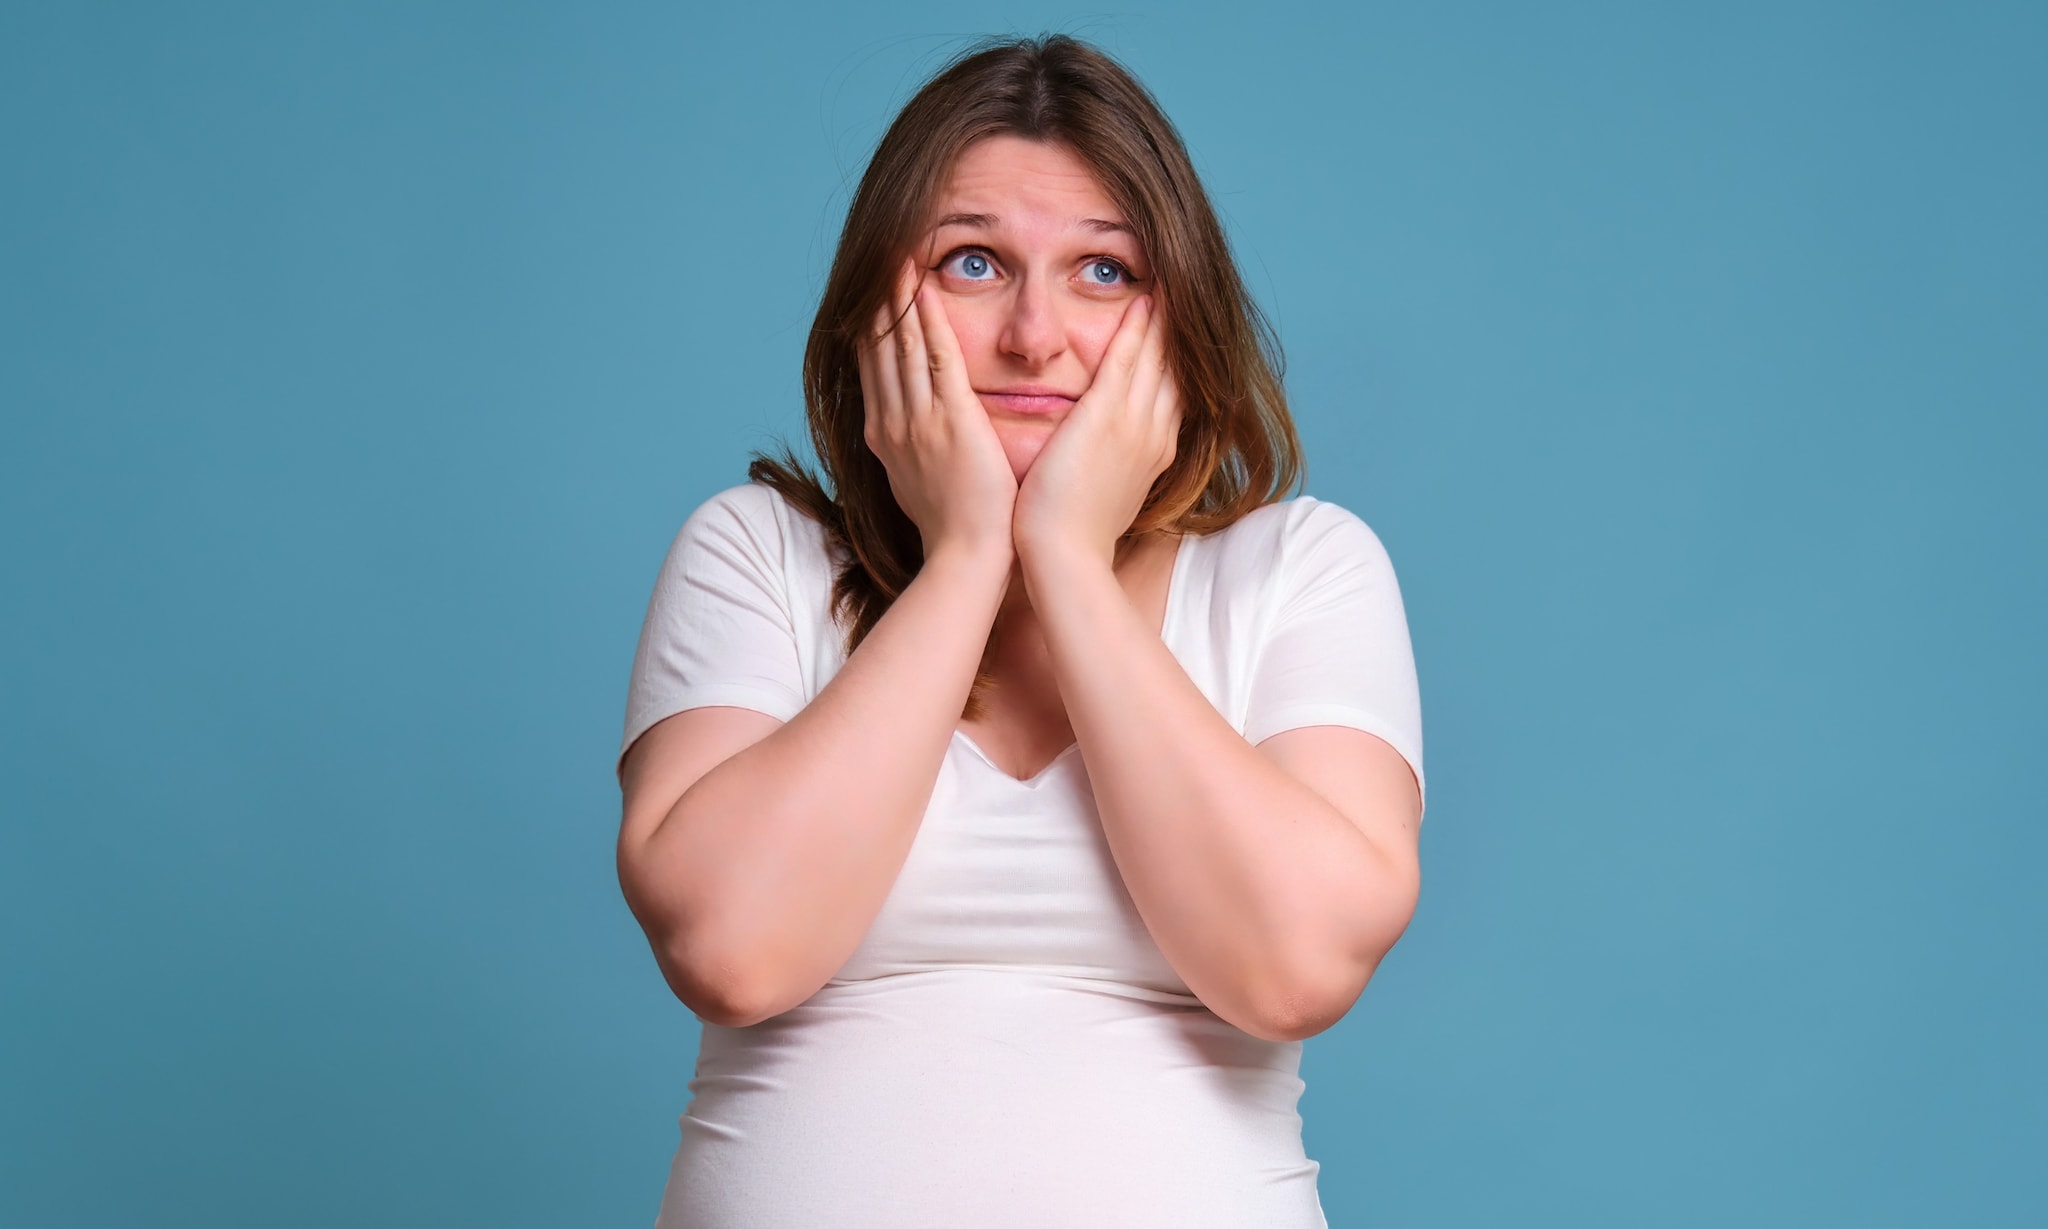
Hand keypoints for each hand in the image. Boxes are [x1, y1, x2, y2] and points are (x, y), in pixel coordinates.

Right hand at [857, 261, 1018, 562]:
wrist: (968, 557)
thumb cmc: (955, 528)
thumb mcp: (921, 484)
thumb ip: (917, 453)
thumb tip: (917, 440)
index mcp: (885, 437)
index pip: (872, 371)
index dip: (868, 331)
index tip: (869, 299)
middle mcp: (893, 423)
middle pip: (878, 350)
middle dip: (877, 304)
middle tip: (878, 263)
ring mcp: (919, 419)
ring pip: (901, 345)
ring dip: (897, 299)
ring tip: (895, 261)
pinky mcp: (952, 419)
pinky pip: (936, 356)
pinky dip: (927, 320)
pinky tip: (924, 289)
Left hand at [1012, 295, 1180, 565]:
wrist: (1065, 558)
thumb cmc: (1075, 534)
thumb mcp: (1106, 493)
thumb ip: (1114, 465)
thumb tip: (1110, 457)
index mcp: (1156, 451)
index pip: (1176, 392)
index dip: (1181, 359)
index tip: (1184, 330)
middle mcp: (1155, 433)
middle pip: (1177, 369)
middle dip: (1182, 332)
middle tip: (1187, 291)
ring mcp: (1134, 424)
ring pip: (1158, 359)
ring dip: (1165, 319)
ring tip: (1172, 283)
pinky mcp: (1105, 418)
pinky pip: (1126, 360)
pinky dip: (1138, 328)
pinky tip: (1145, 299)